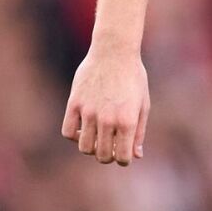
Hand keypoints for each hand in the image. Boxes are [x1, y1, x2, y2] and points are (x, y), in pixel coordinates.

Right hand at [61, 47, 149, 166]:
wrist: (115, 51)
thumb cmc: (133, 77)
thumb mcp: (143, 104)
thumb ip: (139, 132)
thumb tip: (136, 155)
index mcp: (127, 121)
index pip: (122, 158)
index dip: (123, 159)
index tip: (123, 152)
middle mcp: (107, 119)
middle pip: (102, 156)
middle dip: (107, 155)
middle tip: (110, 145)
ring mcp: (89, 112)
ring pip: (84, 147)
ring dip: (91, 147)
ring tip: (97, 136)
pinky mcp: (74, 103)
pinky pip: (67, 131)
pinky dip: (74, 135)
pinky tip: (82, 127)